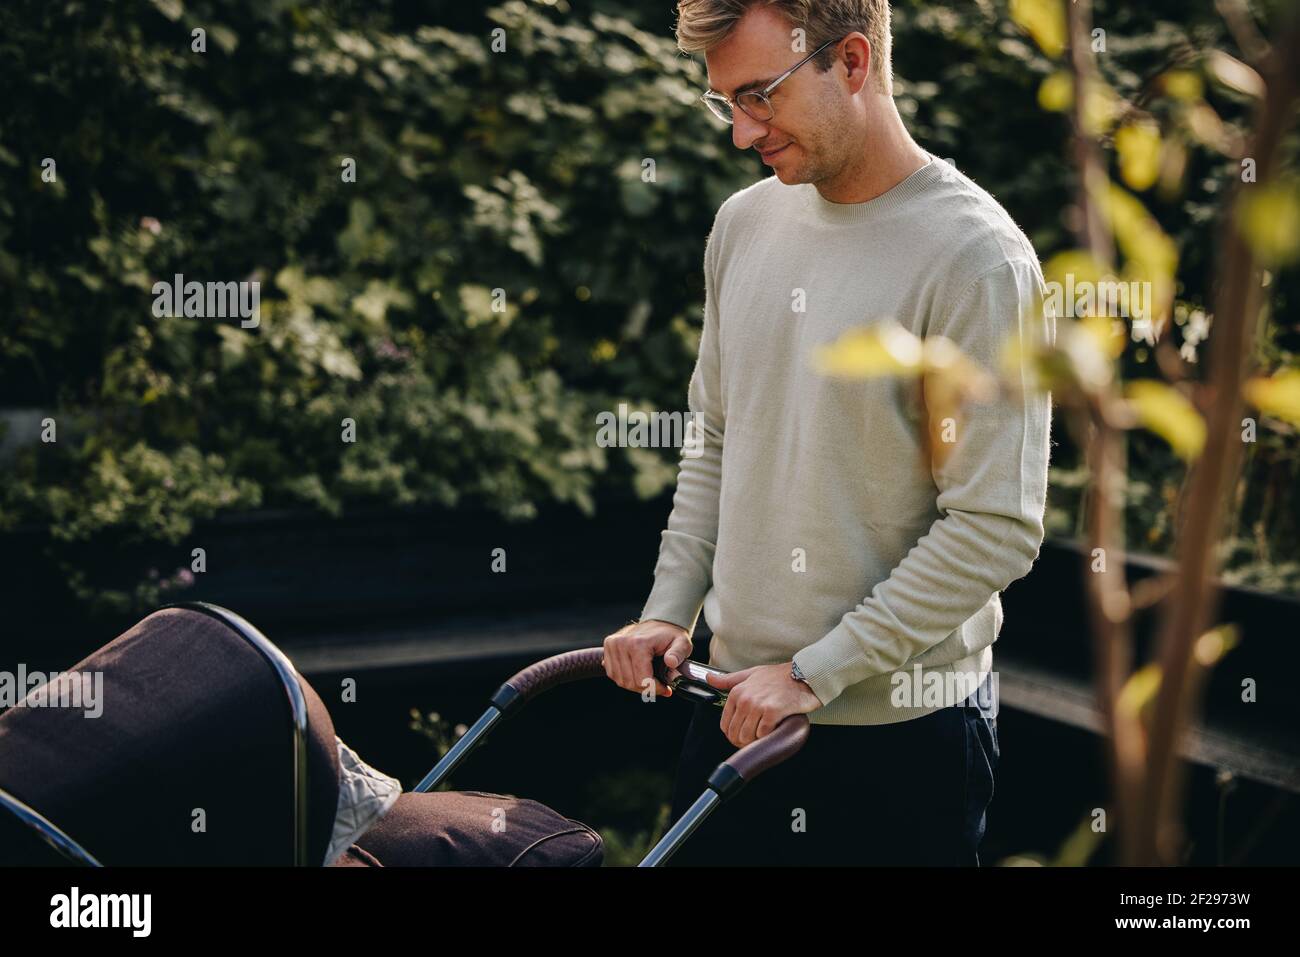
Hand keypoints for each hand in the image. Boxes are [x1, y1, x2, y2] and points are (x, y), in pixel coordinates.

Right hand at [602, 619, 692, 699]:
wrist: (659, 623)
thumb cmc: (670, 635)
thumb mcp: (681, 643)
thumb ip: (678, 653)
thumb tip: (671, 662)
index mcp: (638, 643)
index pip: (642, 680)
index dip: (655, 688)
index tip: (666, 688)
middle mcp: (621, 643)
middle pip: (630, 682)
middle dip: (646, 689)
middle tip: (659, 686)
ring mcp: (612, 645)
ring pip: (620, 681)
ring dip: (635, 685)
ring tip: (649, 680)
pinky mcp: (607, 649)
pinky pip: (613, 674)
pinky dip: (625, 679)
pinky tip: (637, 674)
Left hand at [706, 662, 822, 747]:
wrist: (803, 675)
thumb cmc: (778, 676)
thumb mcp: (751, 674)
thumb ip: (728, 679)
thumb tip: (708, 678)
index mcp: (737, 692)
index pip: (726, 724)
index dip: (732, 735)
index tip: (741, 737)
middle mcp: (745, 699)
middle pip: (735, 733)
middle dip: (743, 741)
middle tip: (754, 741)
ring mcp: (758, 706)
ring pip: (747, 736)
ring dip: (755, 741)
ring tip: (763, 736)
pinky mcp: (772, 712)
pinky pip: (763, 734)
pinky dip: (767, 737)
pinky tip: (773, 730)